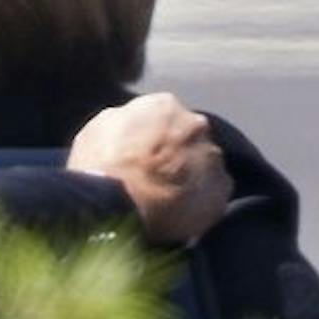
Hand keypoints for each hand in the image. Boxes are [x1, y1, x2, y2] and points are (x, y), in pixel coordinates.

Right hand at [67, 93, 232, 244]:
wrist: (118, 208)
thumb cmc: (101, 168)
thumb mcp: (97, 131)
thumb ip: (125, 123)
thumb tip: (135, 128)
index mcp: (164, 105)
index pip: (166, 115)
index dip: (155, 136)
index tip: (145, 154)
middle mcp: (196, 124)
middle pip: (191, 138)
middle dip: (179, 153)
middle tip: (159, 176)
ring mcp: (212, 157)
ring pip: (206, 165)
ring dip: (192, 177)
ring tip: (171, 199)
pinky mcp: (221, 189)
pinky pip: (214, 193)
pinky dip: (202, 201)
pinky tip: (183, 213)